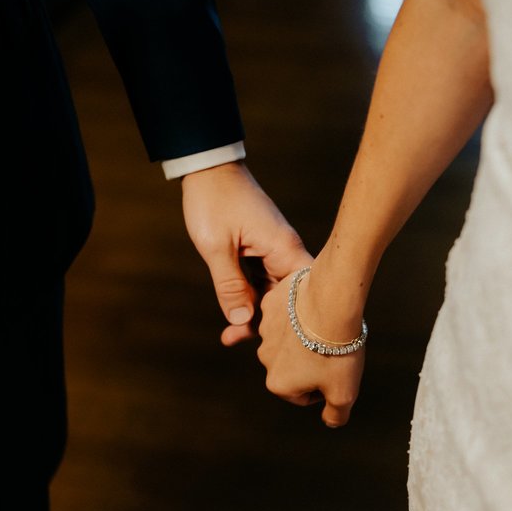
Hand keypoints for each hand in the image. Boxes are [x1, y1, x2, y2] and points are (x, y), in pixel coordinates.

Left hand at [181, 161, 311, 345]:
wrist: (207, 168)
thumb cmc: (214, 200)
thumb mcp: (216, 247)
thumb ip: (230, 285)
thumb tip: (242, 320)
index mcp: (283, 248)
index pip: (303, 293)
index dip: (296, 320)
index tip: (279, 343)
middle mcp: (285, 251)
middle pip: (286, 297)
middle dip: (265, 323)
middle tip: (234, 340)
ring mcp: (273, 251)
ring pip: (271, 292)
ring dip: (252, 313)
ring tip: (228, 337)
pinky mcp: (260, 250)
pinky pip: (260, 281)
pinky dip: (247, 297)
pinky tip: (231, 317)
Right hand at [257, 268, 365, 426]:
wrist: (332, 303)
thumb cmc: (337, 350)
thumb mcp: (344, 393)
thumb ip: (336, 414)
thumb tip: (330, 421)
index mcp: (278, 384)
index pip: (303, 396)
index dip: (325, 387)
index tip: (337, 372)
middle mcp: (265, 358)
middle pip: (292, 367)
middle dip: (311, 362)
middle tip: (334, 350)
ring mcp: (265, 330)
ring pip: (288, 339)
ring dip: (304, 337)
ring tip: (328, 329)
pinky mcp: (270, 305)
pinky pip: (286, 314)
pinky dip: (299, 313)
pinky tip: (316, 310)